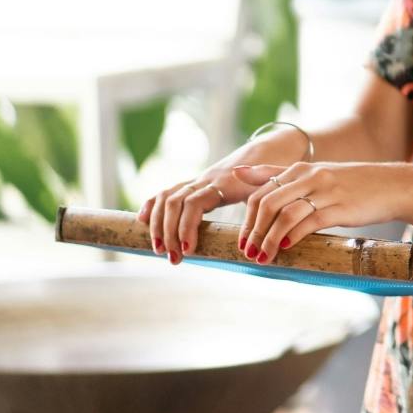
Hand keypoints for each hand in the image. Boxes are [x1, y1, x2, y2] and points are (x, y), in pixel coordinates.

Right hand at [138, 165, 260, 263]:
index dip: (187, 227)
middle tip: (173, 259)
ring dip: (158, 224)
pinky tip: (141, 221)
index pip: (194, 204)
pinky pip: (166, 191)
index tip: (187, 251)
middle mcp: (205, 180)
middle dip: (169, 233)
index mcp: (223, 184)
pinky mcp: (192, 183)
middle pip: (174, 203)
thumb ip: (258, 214)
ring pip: (166, 197)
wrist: (267, 153)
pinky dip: (152, 205)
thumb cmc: (270, 179)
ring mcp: (196, 181)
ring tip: (159, 250)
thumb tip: (247, 245)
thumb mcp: (268, 195)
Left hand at [232, 162, 412, 261]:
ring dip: (269, 240)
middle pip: (268, 203)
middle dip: (253, 231)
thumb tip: (238, 172)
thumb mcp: (314, 173)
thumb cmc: (351, 184)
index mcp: (301, 169)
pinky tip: (286, 248)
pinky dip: (292, 237)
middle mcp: (311, 177)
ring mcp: (326, 192)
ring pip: (285, 215)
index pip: (260, 190)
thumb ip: (276, 173)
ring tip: (263, 257)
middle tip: (248, 252)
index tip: (241, 239)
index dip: (246, 218)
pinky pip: (309, 222)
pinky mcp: (340, 208)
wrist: (393, 186)